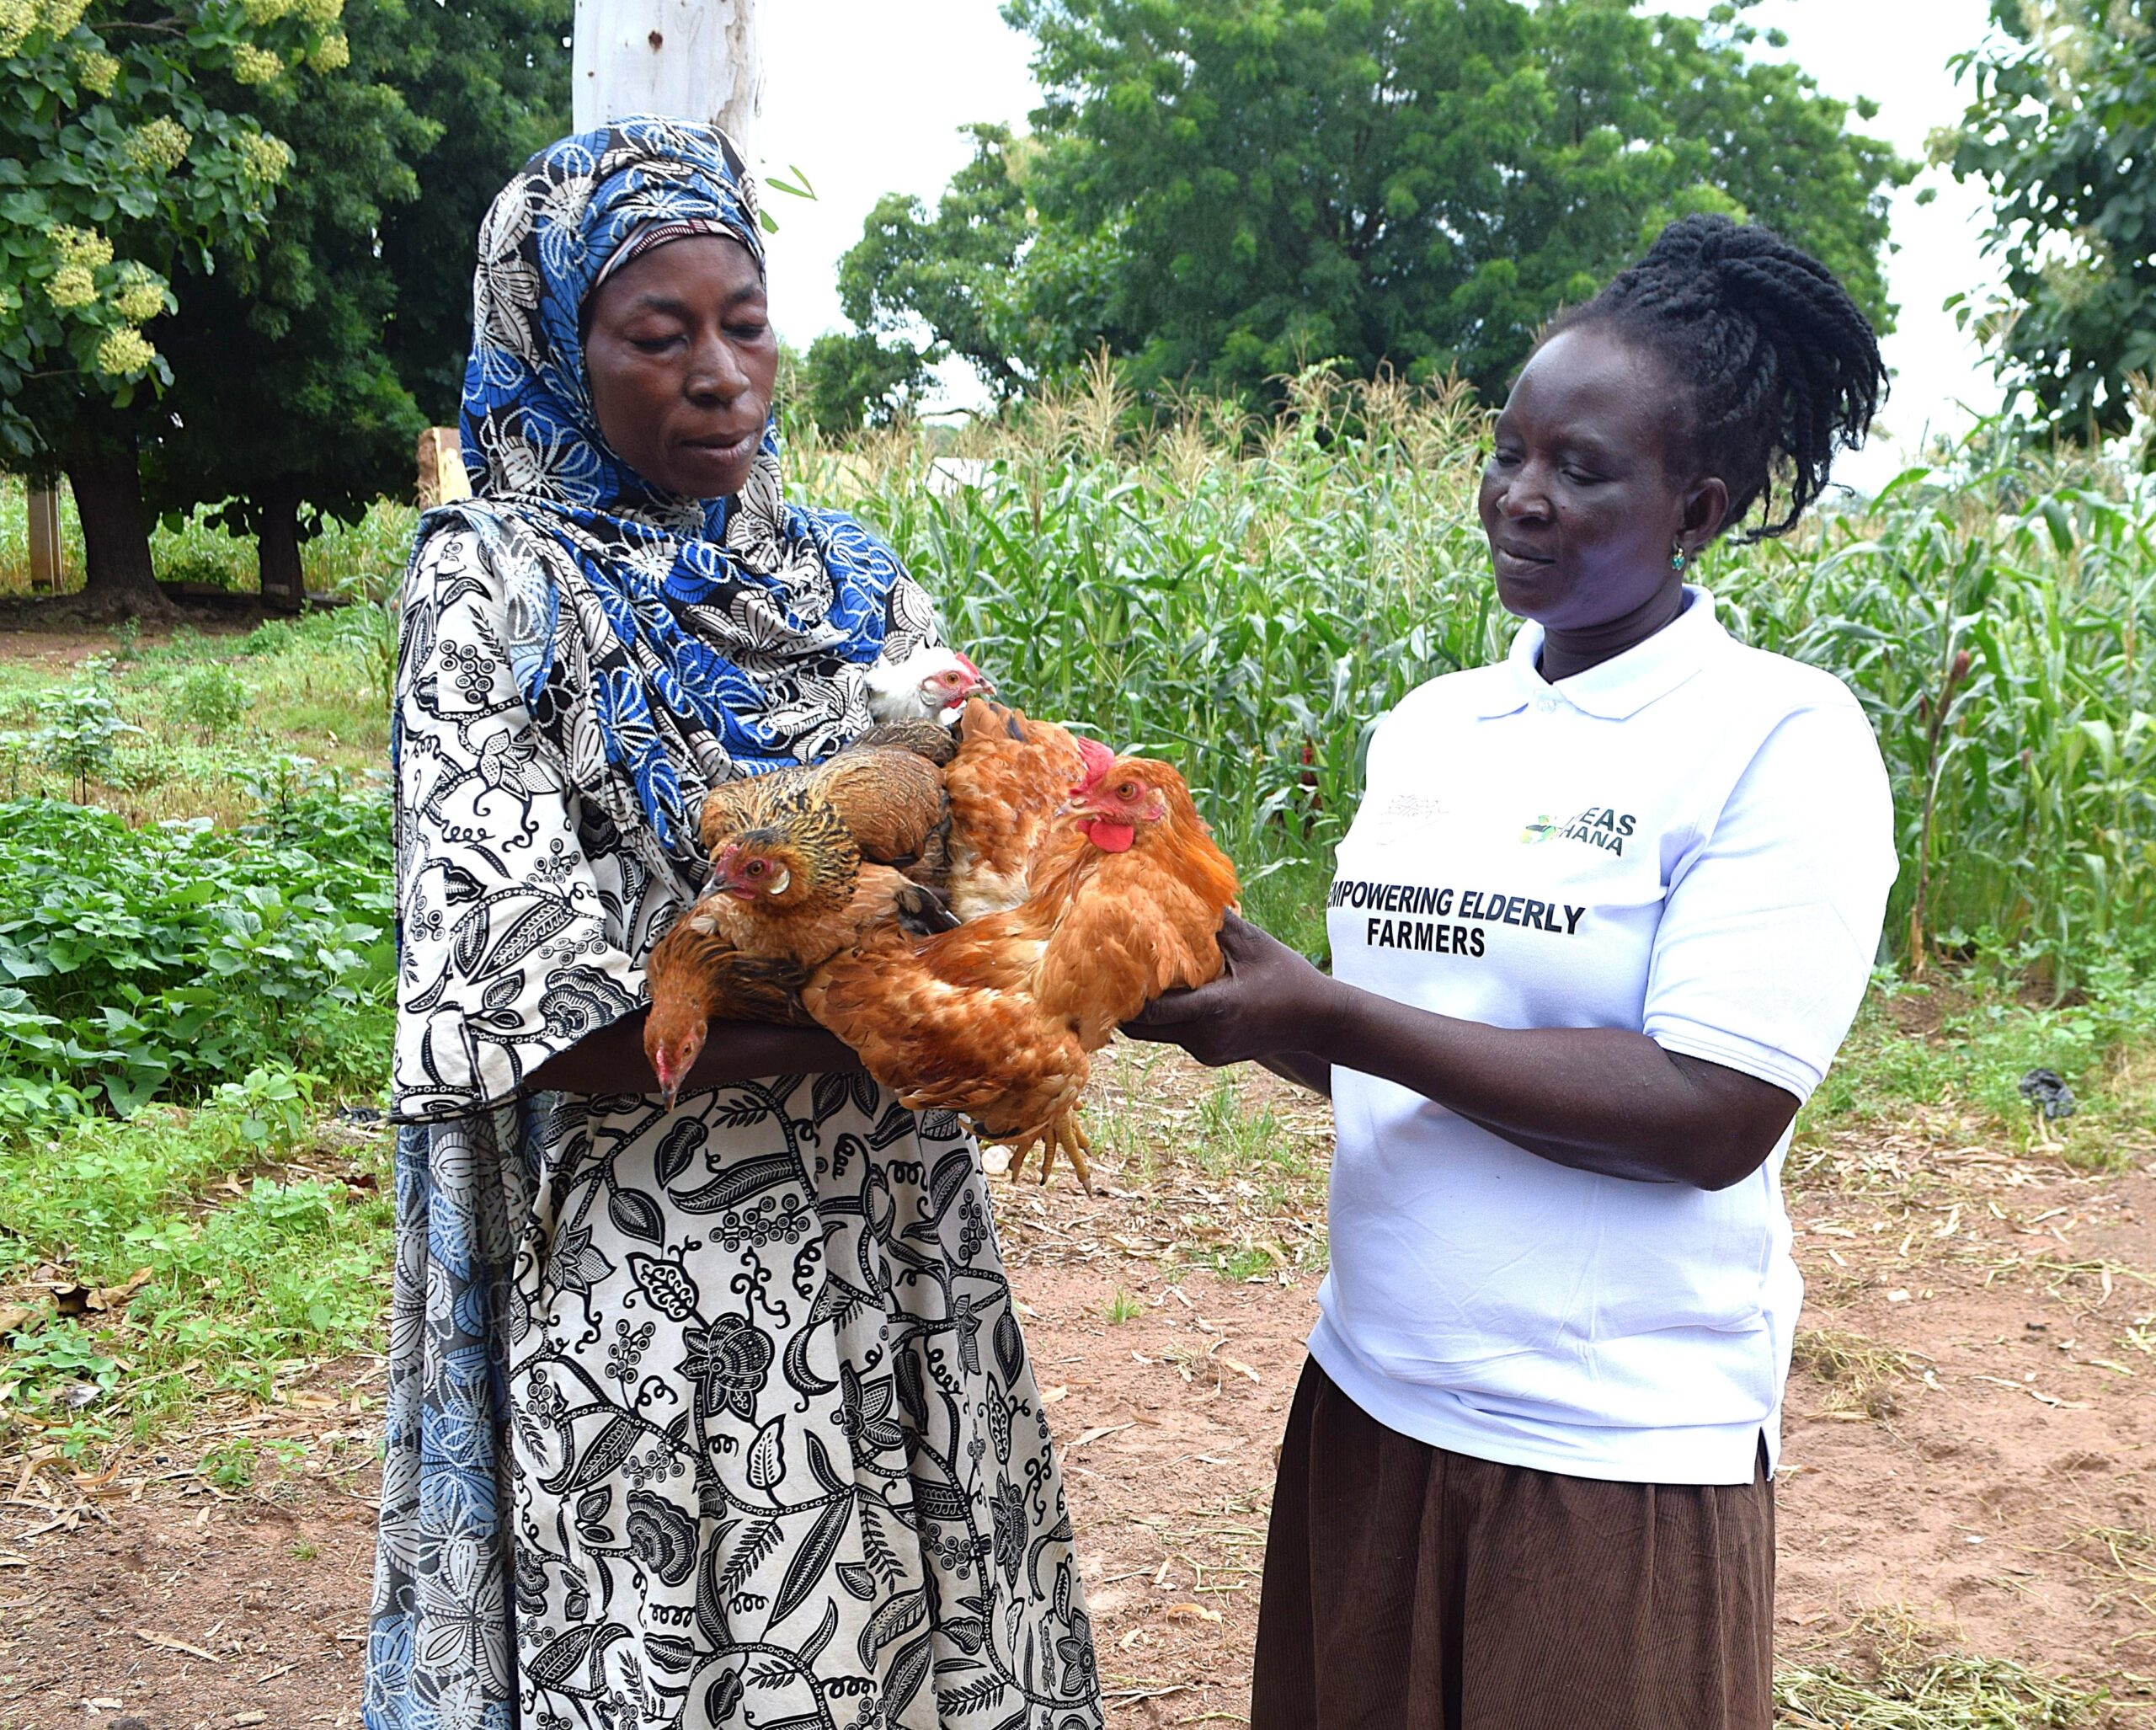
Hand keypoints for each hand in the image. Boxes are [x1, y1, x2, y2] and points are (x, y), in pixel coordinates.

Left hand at [1123, 910, 1332, 1067]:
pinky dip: (1166, 1016)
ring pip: (1156, 1034)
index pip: (1151, 1010)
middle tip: (1104, 972)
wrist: (1317, 1022)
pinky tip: (1168, 992)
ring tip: (1130, 977)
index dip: (1122, 992)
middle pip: (1141, 1027)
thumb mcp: (1253, 943)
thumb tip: (1180, 889)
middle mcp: (1205, 1037)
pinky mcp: (1208, 1056)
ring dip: (1144, 1009)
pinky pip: (1175, 1036)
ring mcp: (1206, 1051)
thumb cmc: (1287, 976)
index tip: (1104, 967)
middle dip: (1121, 1003)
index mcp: (1215, 1009)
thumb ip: (1215, 922)